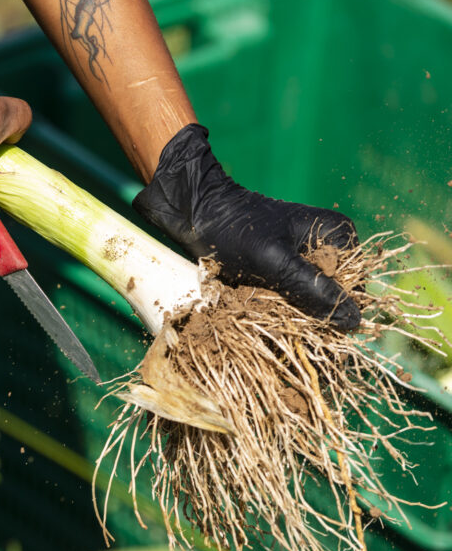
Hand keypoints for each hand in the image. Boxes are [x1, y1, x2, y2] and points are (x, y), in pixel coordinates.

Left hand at [133, 124, 360, 330]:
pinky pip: (294, 300)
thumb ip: (312, 289)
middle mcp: (329, 248)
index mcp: (338, 236)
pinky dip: (279, 312)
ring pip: (313, 304)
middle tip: (284, 328)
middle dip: (313, 319)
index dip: (338, 314)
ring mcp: (307, 260)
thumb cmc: (234, 230)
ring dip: (293, 319)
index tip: (317, 336)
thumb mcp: (274, 261)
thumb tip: (354, 320)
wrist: (196, 214)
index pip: (354, 287)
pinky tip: (261, 315)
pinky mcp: (287, 271)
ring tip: (268, 321)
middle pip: (334, 297)